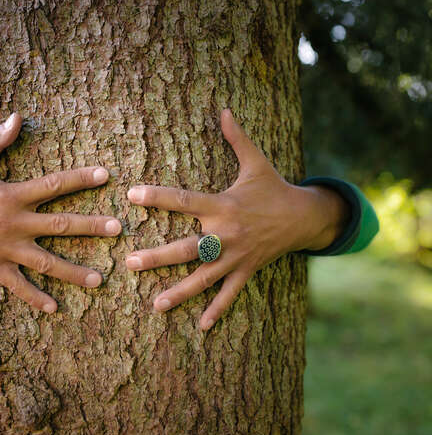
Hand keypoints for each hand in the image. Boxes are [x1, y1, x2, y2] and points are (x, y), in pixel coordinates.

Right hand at [0, 113, 121, 312]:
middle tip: (118, 229)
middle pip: (59, 226)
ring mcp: (5, 248)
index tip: (106, 174)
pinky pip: (17, 285)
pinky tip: (55, 308)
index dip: (80, 179)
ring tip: (100, 279)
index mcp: (10, 196)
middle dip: (90, 227)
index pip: (53, 185)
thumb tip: (18, 117)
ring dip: (73, 271)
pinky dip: (35, 297)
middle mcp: (12, 223)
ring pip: (45, 262)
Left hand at [125, 109, 348, 329]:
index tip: (131, 194)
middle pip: (188, 248)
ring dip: (180, 292)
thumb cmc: (273, 187)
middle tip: (130, 262)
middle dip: (158, 257)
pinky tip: (201, 326)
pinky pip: (230, 294)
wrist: (304, 217)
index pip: (184, 199)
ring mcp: (237, 256)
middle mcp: (227, 234)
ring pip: (204, 277)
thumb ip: (237, 138)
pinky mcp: (246, 270)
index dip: (157, 196)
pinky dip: (217, 310)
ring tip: (156, 305)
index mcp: (223, 205)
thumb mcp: (256, 162)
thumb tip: (224, 108)